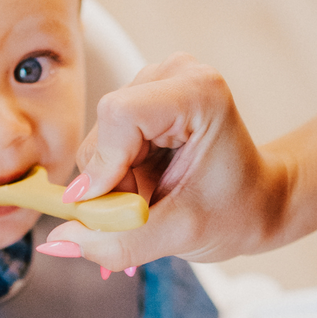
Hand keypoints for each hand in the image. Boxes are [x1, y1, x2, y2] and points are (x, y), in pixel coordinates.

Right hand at [44, 54, 285, 269]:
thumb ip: (119, 242)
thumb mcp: (180, 235)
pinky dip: (118, 176)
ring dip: (115, 183)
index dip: (104, 165)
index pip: (120, 114)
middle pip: (105, 129)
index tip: (110, 210)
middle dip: (113, 183)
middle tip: (146, 213)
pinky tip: (147, 187)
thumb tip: (57, 242)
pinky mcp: (143, 99)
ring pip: (99, 140)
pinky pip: (105, 143)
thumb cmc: (237, 212)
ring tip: (153, 202)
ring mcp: (156, 83)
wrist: (259, 202)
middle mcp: (174, 74)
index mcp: (198, 92)